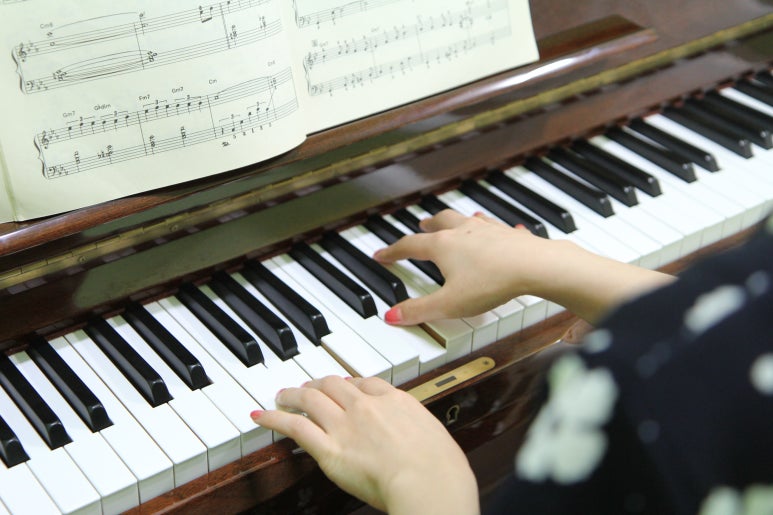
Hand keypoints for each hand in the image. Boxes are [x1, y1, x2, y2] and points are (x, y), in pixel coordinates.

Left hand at [252, 376, 478, 514]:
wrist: (429, 482)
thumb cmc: (441, 469)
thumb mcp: (437, 439)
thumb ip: (421, 434)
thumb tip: (423, 443)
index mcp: (396, 400)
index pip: (366, 382)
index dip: (350, 383)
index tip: (344, 387)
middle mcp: (367, 406)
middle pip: (334, 383)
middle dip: (318, 384)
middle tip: (309, 388)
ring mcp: (345, 425)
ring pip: (310, 398)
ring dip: (293, 394)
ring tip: (282, 395)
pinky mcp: (328, 449)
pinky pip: (294, 426)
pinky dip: (275, 418)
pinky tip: (263, 415)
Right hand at [373, 209, 552, 323]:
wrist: (534, 265)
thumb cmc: (492, 282)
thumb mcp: (449, 304)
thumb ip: (419, 310)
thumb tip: (392, 316)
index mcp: (442, 246)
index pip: (409, 246)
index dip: (392, 252)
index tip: (382, 254)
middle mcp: (461, 231)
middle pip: (438, 223)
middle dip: (426, 226)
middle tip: (420, 226)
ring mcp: (486, 229)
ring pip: (463, 219)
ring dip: (452, 220)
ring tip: (450, 222)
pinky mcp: (507, 233)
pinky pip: (491, 224)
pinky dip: (483, 224)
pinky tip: (489, 226)